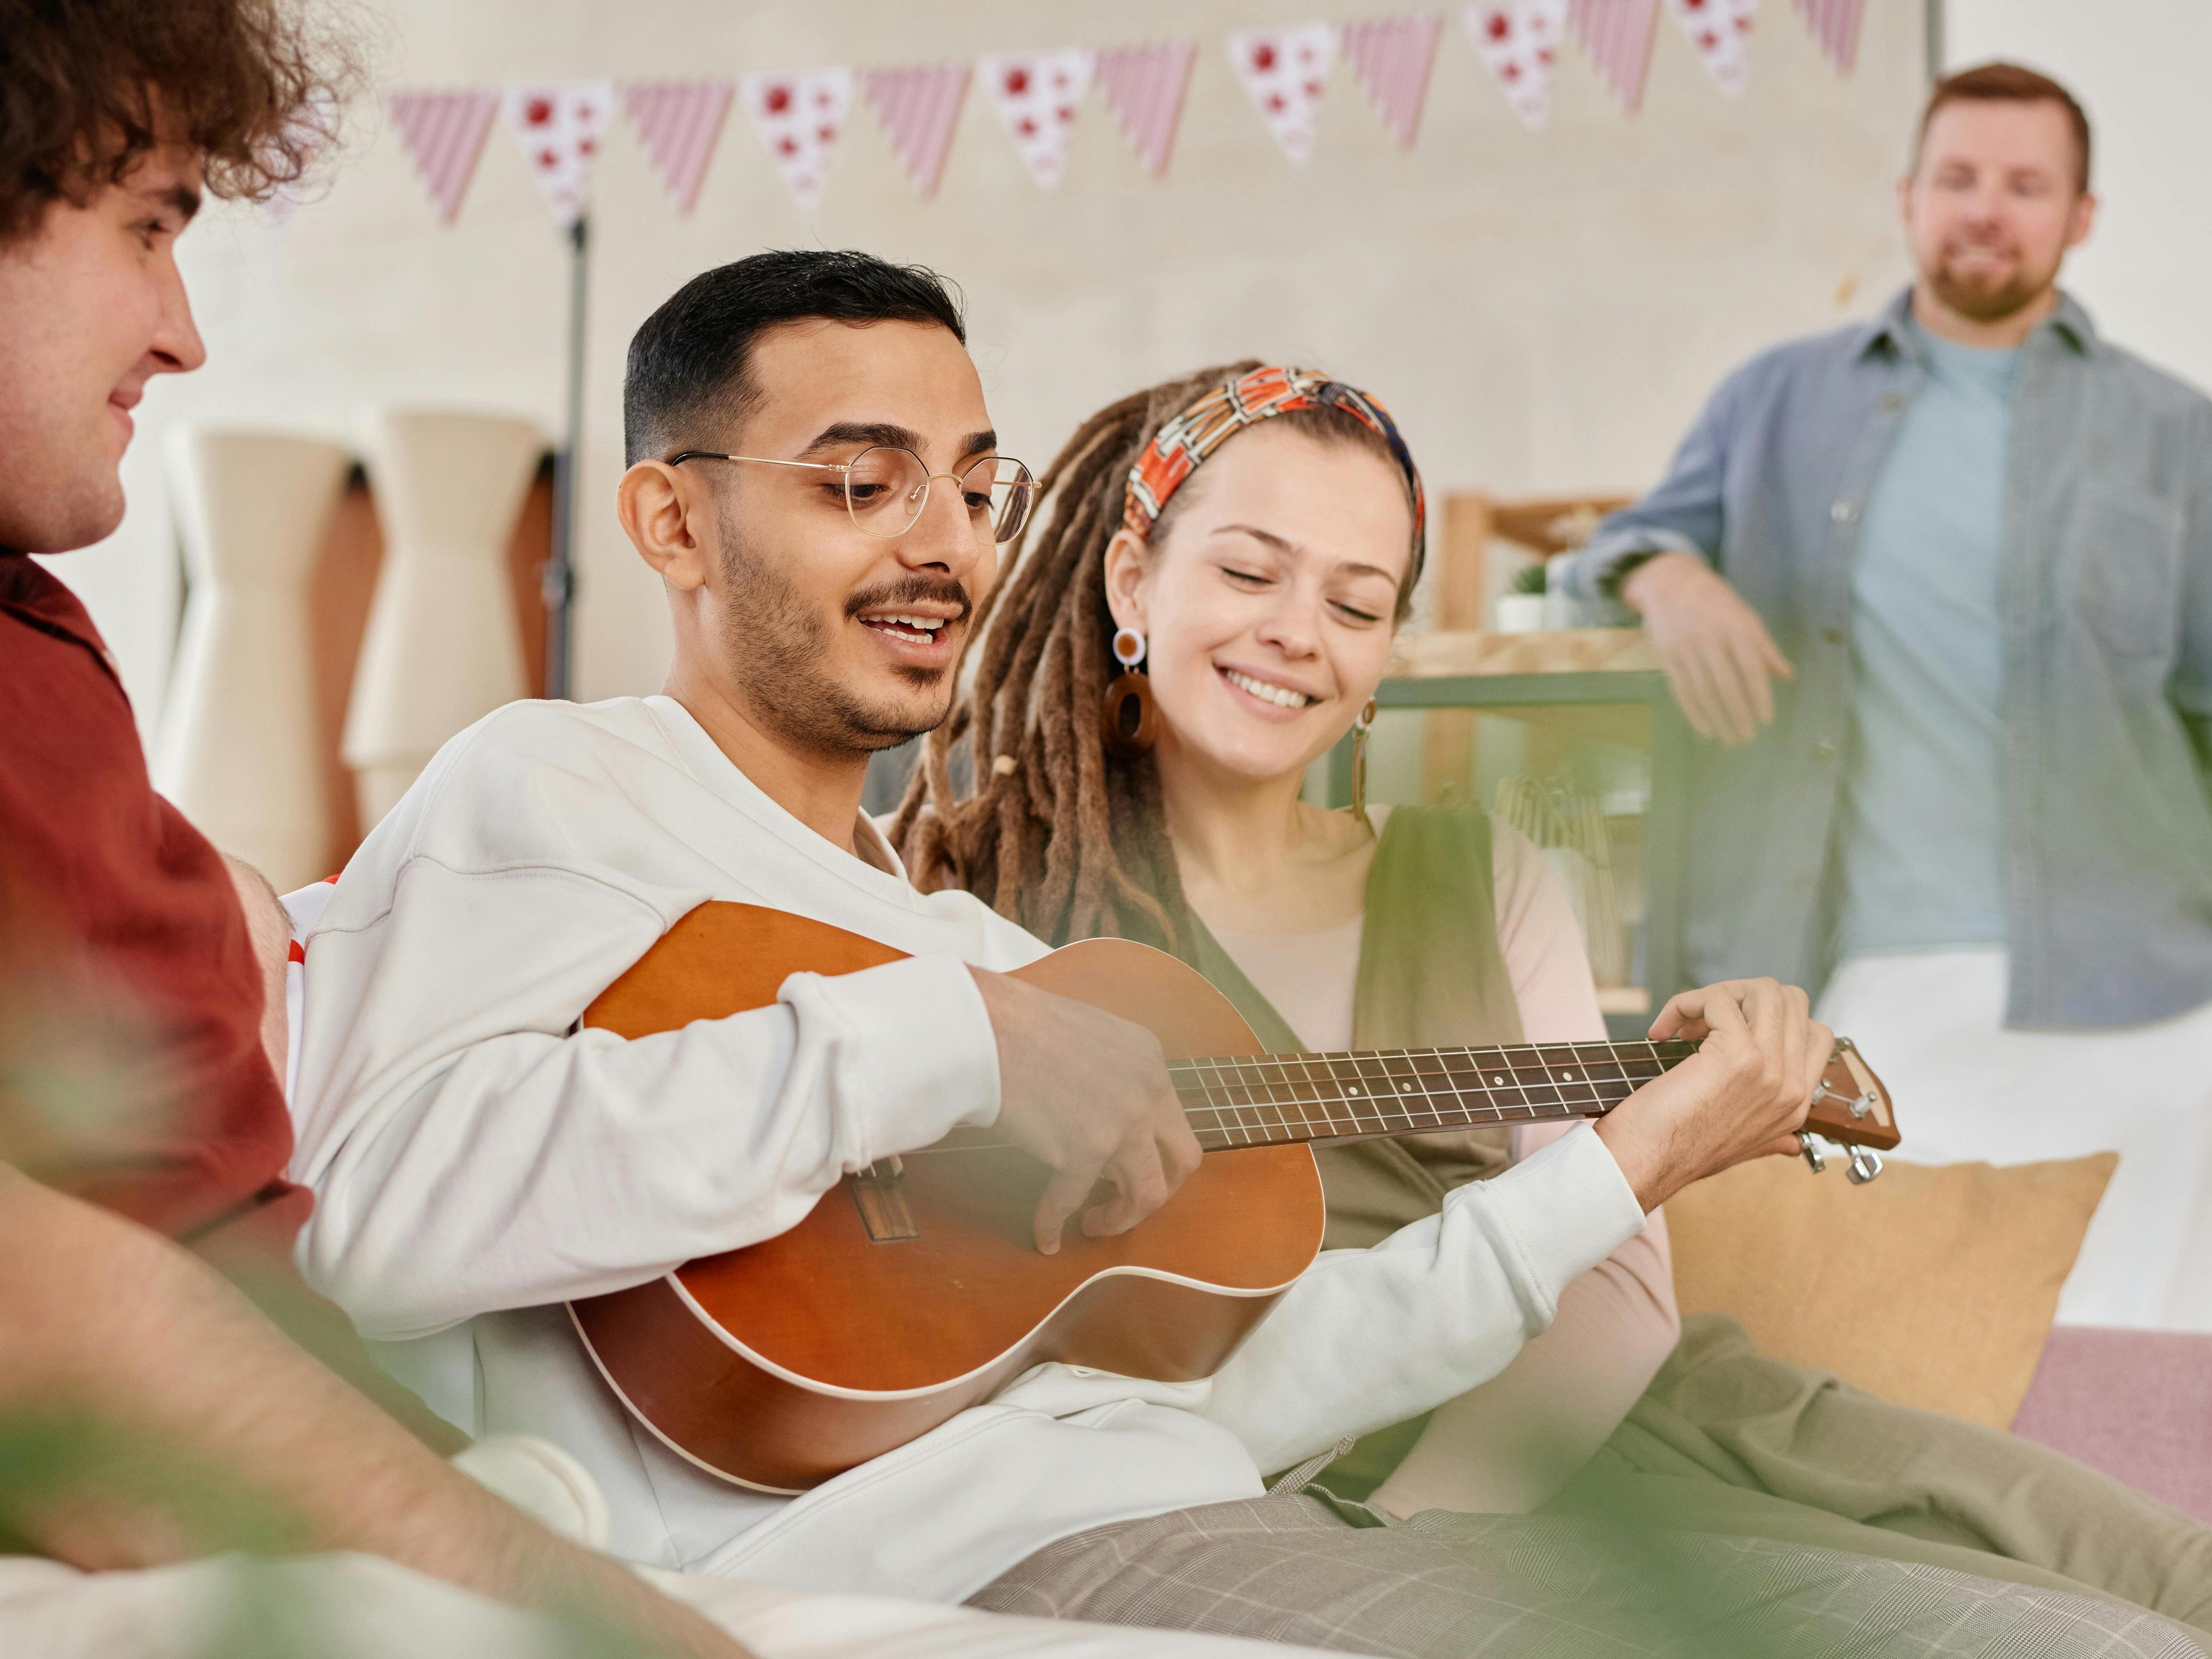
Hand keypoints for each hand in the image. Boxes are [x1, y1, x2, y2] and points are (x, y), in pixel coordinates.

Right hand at [967, 968, 1203, 1254]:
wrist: (985, 1025)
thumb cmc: (1020, 1023)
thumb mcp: (1091, 1037)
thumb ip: (1111, 1074)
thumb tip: (1099, 1114)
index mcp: (1150, 1060)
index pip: (1172, 1119)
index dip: (1153, 1151)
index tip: (1126, 1166)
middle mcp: (1147, 1093)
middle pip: (1183, 1160)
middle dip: (1161, 1189)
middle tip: (1128, 1202)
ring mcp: (1120, 1124)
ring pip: (1148, 1194)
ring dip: (1123, 1218)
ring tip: (1094, 1223)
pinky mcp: (1082, 1151)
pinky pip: (1071, 1201)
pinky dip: (1055, 1224)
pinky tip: (1046, 1236)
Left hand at [1593, 978, 1829, 1211]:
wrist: (1644, 1166)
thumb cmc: (1676, 1152)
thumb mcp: (1740, 1150)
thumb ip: (1772, 1141)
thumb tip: (1792, 1146)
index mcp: (1795, 1107)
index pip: (1817, 1034)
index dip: (1770, 1017)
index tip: (1725, 1031)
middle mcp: (1791, 1088)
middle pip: (1792, 1001)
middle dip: (1742, 996)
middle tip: (1702, 1022)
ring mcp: (1770, 1070)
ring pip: (1766, 990)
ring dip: (1719, 994)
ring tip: (1686, 1021)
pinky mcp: (1738, 1055)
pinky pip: (1720, 1000)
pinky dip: (1685, 1003)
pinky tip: (1663, 1030)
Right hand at [1620, 552, 1793, 745]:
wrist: (1670, 582)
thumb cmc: (1716, 601)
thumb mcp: (1745, 616)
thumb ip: (1765, 647)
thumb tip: (1786, 675)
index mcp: (1735, 627)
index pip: (1750, 668)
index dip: (1759, 696)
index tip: (1767, 720)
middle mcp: (1709, 638)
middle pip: (1725, 684)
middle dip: (1738, 714)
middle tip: (1748, 737)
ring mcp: (1686, 649)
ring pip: (1702, 691)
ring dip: (1717, 719)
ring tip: (1729, 738)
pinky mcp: (1668, 657)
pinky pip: (1681, 690)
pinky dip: (1693, 713)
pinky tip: (1705, 729)